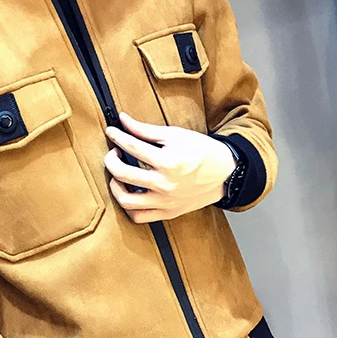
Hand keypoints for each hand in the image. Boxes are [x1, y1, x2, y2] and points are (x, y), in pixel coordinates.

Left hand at [104, 111, 236, 222]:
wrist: (226, 173)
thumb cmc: (203, 151)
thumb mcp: (176, 135)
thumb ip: (146, 130)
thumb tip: (123, 120)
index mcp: (168, 161)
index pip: (131, 147)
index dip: (117, 136)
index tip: (111, 132)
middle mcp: (165, 184)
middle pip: (122, 174)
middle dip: (110, 160)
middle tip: (113, 153)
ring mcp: (165, 201)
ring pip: (126, 200)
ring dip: (115, 186)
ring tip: (118, 175)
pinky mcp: (168, 212)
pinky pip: (139, 217)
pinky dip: (129, 207)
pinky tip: (130, 192)